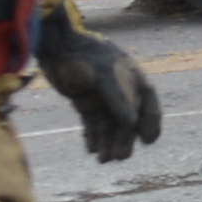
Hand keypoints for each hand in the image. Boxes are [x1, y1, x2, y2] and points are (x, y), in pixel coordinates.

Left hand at [33, 0, 162, 163]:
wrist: (52, 42)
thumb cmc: (80, 52)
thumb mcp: (101, 74)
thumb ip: (117, 97)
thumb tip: (131, 123)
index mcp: (129, 75)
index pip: (146, 102)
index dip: (150, 121)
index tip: (147, 140)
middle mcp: (118, 86)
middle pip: (127, 117)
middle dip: (125, 138)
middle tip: (120, 157)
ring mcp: (100, 93)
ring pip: (109, 123)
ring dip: (108, 141)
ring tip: (103, 159)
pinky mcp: (83, 100)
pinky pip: (92, 122)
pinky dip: (93, 136)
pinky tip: (91, 149)